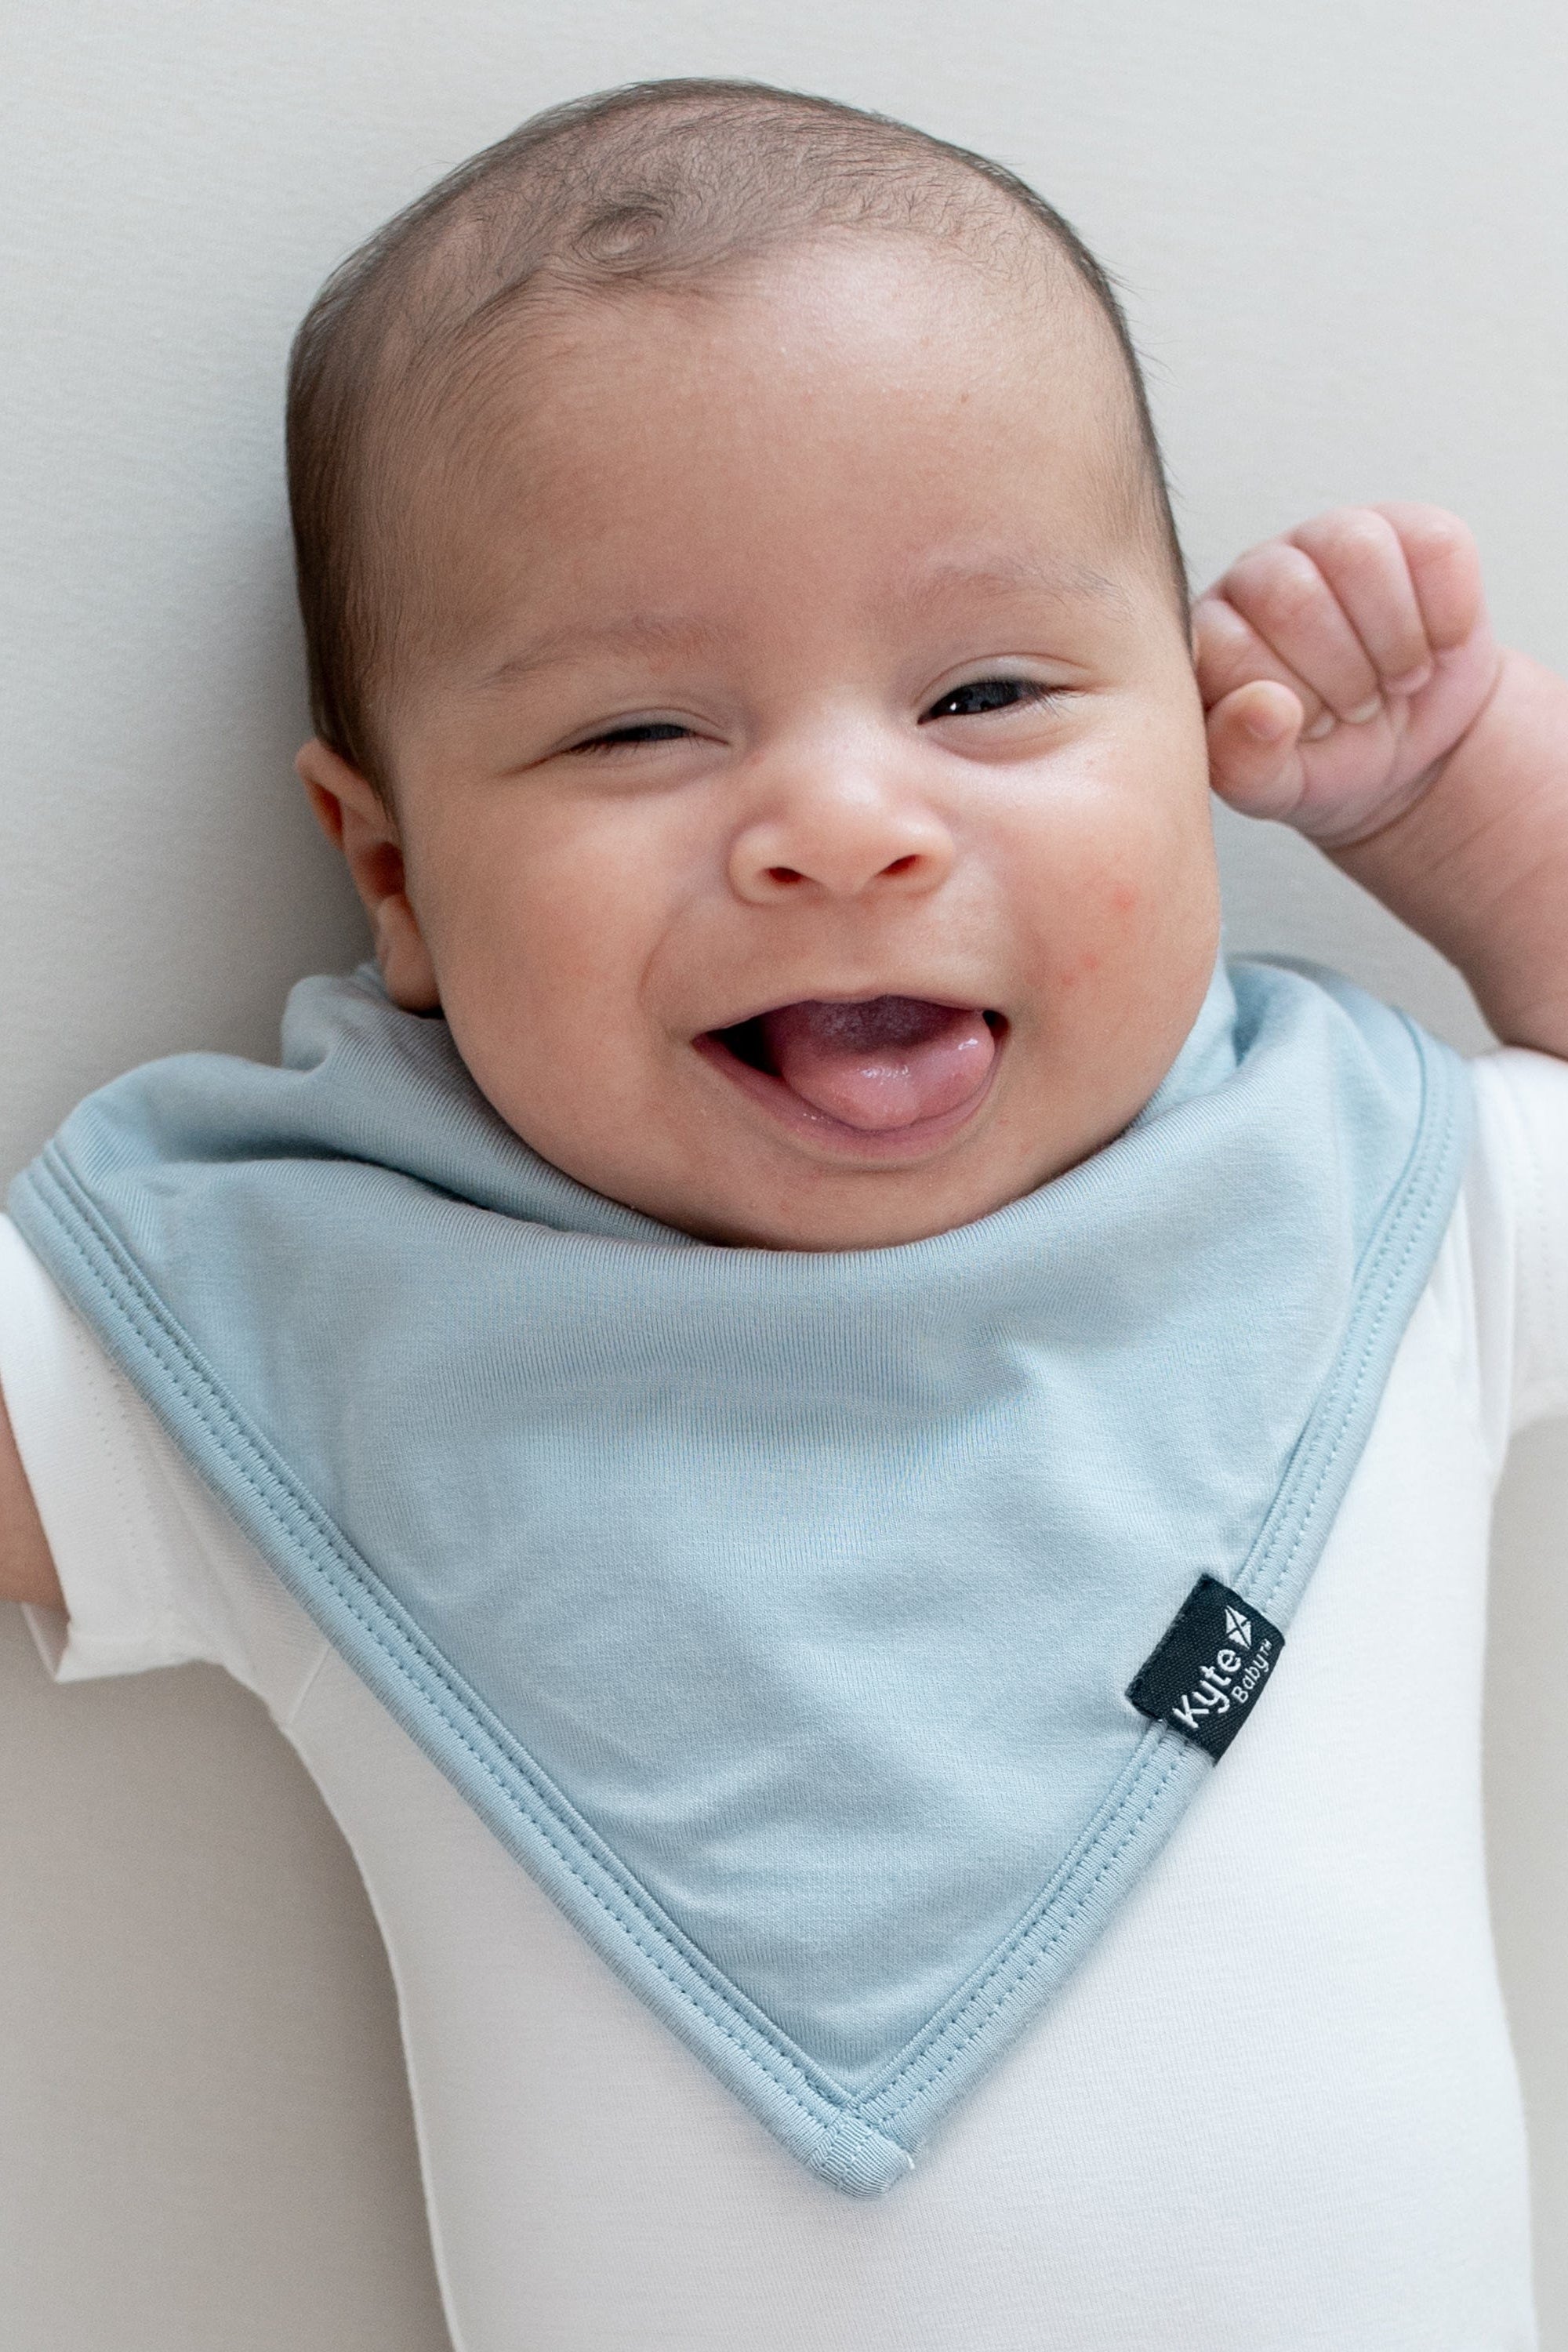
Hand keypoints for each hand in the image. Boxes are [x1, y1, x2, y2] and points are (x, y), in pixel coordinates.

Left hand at [1194, 504, 1502, 848]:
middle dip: (1343, 675)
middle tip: (1360, 709)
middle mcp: (1258, 573)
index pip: (1229, 647)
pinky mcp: (1411, 528)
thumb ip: (1244, 761)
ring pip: (1358, 552)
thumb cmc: (1325, 760)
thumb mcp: (1275, 788)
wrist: (1416, 747)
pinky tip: (1436, 646)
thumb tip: (1261, 706)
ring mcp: (1330, 538)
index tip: (1311, 730)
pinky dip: (1448, 617)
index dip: (1285, 702)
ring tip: (1397, 680)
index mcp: (1210, 633)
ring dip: (1395, 641)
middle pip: (1293, 594)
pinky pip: (1436, 547)